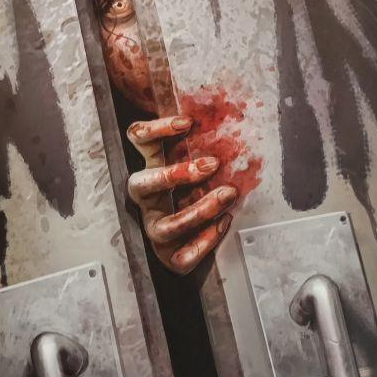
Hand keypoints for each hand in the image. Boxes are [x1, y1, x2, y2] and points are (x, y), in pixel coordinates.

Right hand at [126, 115, 236, 274]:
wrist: (195, 244)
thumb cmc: (199, 193)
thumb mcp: (199, 167)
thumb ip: (206, 149)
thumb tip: (237, 119)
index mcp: (151, 170)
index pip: (138, 141)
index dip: (156, 129)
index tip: (187, 122)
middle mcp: (147, 200)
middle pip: (142, 184)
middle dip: (175, 174)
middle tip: (213, 164)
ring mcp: (154, 229)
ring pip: (167, 225)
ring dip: (199, 210)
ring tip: (228, 195)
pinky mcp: (168, 256)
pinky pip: (182, 255)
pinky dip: (204, 240)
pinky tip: (224, 225)